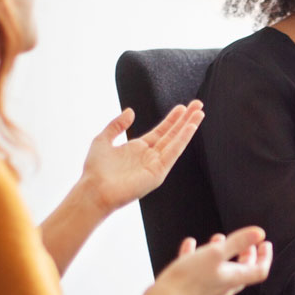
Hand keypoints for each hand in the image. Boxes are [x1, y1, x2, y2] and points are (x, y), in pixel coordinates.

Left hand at [77, 101, 204, 213]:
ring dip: (189, 127)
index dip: (172, 119)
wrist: (94, 189)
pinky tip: (190, 127)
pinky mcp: (158, 172)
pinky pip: (173, 153)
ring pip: (176, 142)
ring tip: (200, 113)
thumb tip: (130, 111)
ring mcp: (155, 164)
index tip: (182, 107)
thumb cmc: (95, 170)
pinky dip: (183, 140)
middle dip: (185, 119)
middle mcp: (149, 156)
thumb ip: (117, 125)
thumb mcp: (103, 139)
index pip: (160, 131)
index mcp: (137, 149)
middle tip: (198, 105)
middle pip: (172, 134)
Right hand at [151, 226, 272, 294]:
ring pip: (220, 270)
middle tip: (248, 243)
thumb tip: (260, 233)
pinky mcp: (193, 291)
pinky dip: (198, 257)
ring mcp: (209, 291)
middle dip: (246, 254)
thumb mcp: (215, 253)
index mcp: (233, 280)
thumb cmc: (189, 277)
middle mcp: (224, 288)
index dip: (265, 256)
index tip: (265, 243)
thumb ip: (238, 242)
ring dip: (222, 253)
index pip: (259, 270)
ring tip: (217, 237)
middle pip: (242, 271)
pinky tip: (189, 244)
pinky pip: (200, 272)